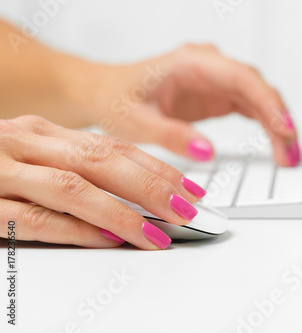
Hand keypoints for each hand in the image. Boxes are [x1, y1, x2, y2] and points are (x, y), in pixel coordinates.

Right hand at [0, 115, 206, 248]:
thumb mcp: (39, 160)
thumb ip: (80, 171)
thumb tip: (139, 196)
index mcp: (47, 134)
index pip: (116, 148)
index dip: (160, 168)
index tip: (192, 189)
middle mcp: (26, 144)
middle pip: (104, 162)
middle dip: (153, 187)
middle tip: (188, 210)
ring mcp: (1, 171)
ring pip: (74, 187)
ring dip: (122, 213)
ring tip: (158, 233)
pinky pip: (34, 218)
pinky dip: (75, 229)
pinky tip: (105, 240)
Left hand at [78, 44, 299, 165]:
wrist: (106, 93)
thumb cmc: (117, 99)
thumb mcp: (135, 122)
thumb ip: (170, 135)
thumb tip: (207, 151)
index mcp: (191, 63)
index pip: (241, 78)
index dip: (268, 103)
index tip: (284, 129)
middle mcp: (209, 67)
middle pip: (257, 88)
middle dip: (279, 119)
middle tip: (290, 154)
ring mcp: (216, 80)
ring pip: (260, 98)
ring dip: (277, 125)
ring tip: (288, 156)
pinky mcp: (218, 95)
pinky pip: (252, 107)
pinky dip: (266, 126)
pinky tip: (276, 144)